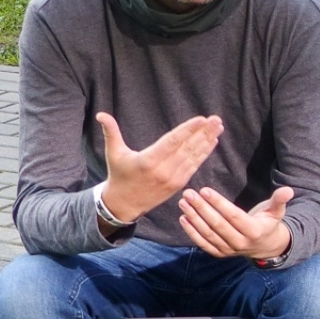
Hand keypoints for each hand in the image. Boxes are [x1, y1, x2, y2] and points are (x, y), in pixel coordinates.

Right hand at [96, 112, 222, 223]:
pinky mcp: (178, 184)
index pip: (173, 142)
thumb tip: (101, 114)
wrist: (124, 204)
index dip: (188, 130)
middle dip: (204, 133)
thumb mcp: (113, 153)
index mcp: (149, 161)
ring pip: (194, 157)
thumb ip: (111, 132)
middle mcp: (164, 170)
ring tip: (218, 127)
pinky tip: (212, 142)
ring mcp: (173, 179)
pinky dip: (204, 154)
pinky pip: (194, 166)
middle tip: (216, 119)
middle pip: (187, 148)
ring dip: (207, 141)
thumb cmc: (119, 175)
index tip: (202, 119)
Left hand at [178, 185, 293, 260]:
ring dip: (194, 218)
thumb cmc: (268, 224)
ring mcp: (229, 250)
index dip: (219, 204)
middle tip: (189, 194)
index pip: (233, 216)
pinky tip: (184, 219)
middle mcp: (241, 243)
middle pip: (218, 225)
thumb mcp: (276, 212)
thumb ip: (279, 200)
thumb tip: (288, 190)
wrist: (266, 247)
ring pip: (208, 234)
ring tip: (183, 203)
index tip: (205, 190)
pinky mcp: (220, 254)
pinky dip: (192, 232)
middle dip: (201, 208)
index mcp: (254, 231)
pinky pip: (204, 244)